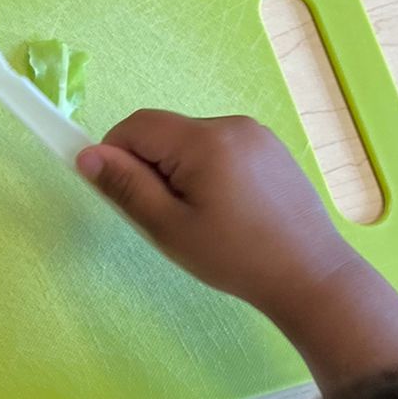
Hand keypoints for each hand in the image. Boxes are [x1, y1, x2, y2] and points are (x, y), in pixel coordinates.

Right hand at [76, 110, 357, 319]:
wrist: (310, 274)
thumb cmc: (235, 257)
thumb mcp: (169, 228)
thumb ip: (126, 187)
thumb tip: (86, 155)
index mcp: (204, 141)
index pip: (136, 125)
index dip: (116, 154)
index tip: (125, 195)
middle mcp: (231, 124)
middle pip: (165, 132)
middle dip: (152, 166)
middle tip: (169, 216)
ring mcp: (256, 134)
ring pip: (192, 141)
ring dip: (181, 170)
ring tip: (203, 217)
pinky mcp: (272, 148)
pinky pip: (221, 148)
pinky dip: (209, 171)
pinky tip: (228, 209)